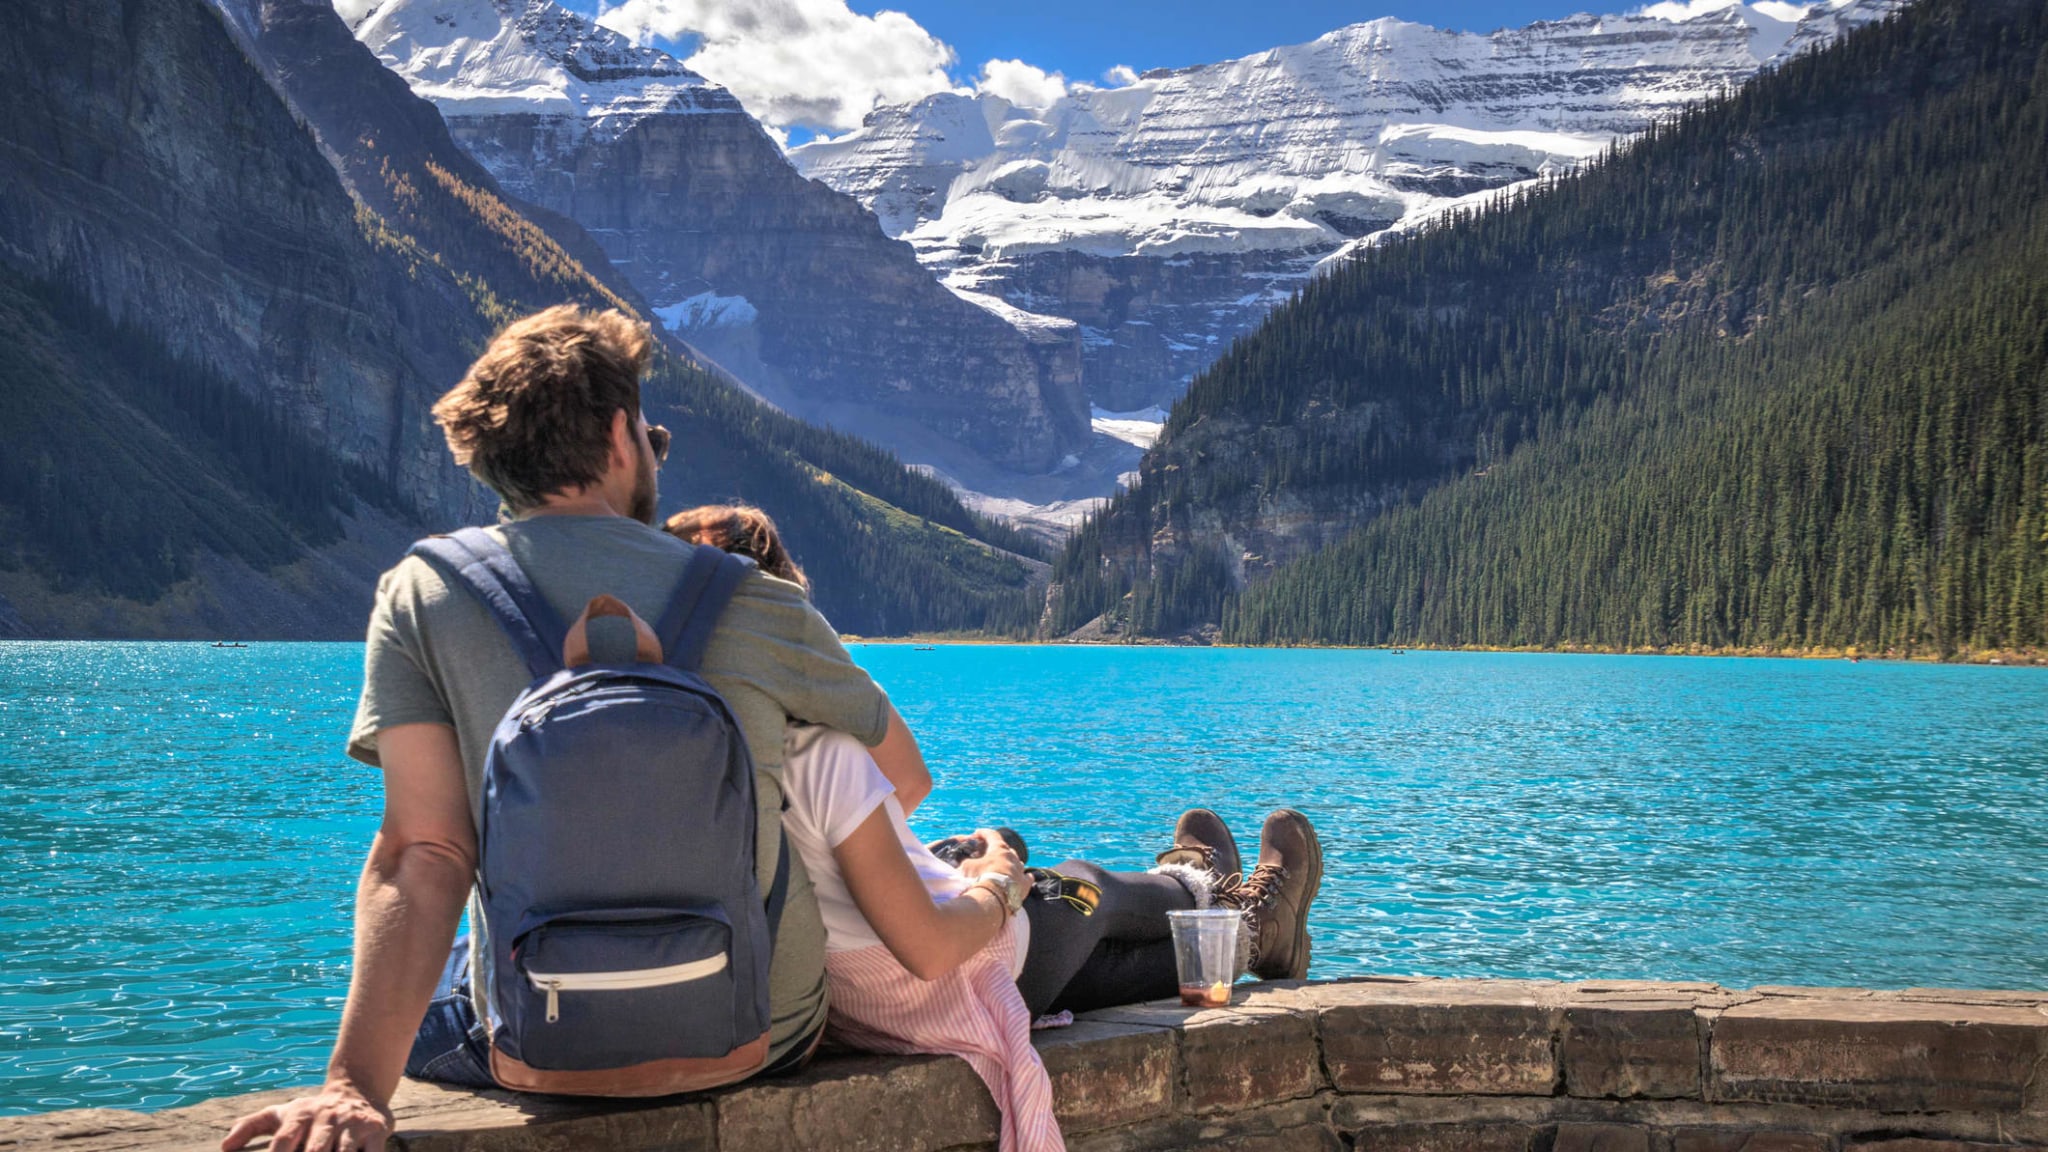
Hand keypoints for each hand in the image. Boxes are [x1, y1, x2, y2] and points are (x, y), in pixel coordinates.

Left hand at [221, 1083, 391, 1151]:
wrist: (361, 1088)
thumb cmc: (313, 1112)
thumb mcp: (282, 1113)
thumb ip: (251, 1125)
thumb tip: (225, 1148)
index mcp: (300, 1116)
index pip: (283, 1140)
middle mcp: (326, 1118)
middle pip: (315, 1151)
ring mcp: (352, 1124)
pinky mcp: (376, 1130)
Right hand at [956, 828, 1025, 894]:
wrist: (993, 901)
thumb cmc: (979, 880)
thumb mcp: (966, 868)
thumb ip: (967, 863)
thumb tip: (965, 865)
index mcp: (999, 850)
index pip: (992, 836)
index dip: (984, 833)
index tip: (977, 833)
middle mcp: (1012, 858)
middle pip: (1006, 849)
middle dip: (997, 850)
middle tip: (989, 853)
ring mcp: (1020, 871)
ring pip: (1017, 863)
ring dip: (1010, 863)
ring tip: (1003, 867)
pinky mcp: (1025, 885)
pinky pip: (1027, 877)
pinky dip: (1023, 876)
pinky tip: (1023, 876)